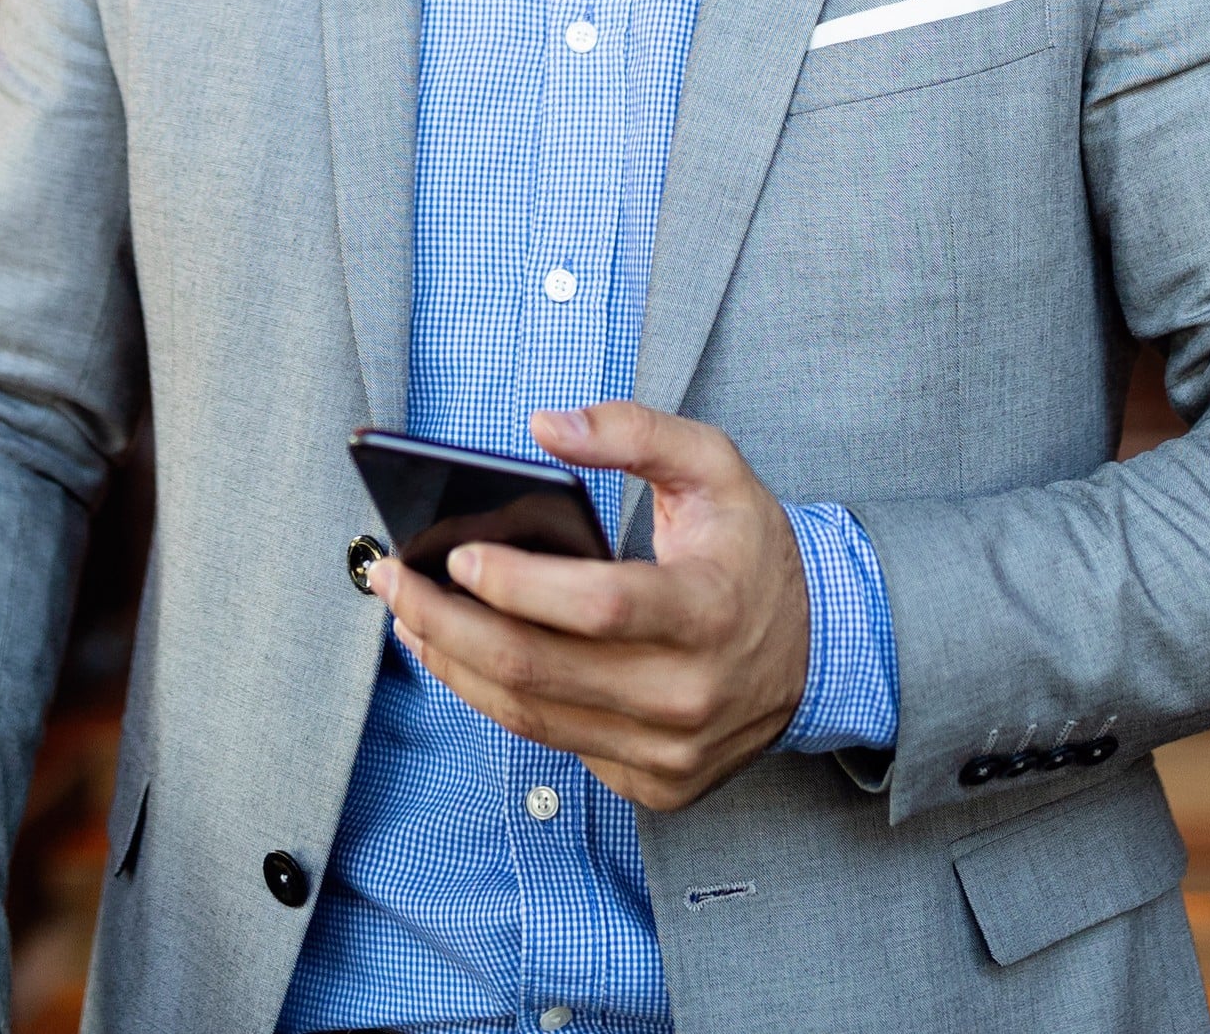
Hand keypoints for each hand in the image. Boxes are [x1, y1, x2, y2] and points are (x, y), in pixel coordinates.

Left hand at [366, 402, 808, 811]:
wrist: (818, 649)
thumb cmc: (750, 548)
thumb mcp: (713, 465)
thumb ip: (633, 432)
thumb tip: (544, 425)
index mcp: (710, 610)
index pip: (598, 605)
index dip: (518, 584)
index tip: (457, 554)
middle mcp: (690, 695)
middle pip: (540, 671)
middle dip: (446, 623)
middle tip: (391, 580)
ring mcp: (669, 752)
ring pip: (531, 716)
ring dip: (452, 665)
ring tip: (406, 616)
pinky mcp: (652, 783)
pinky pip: (552, 741)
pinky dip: (492, 699)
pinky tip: (457, 655)